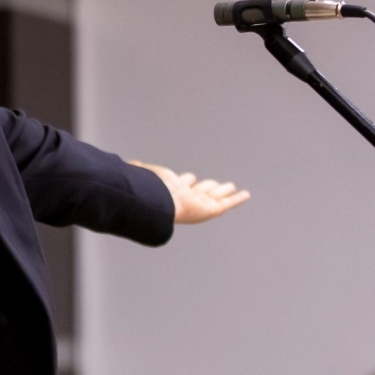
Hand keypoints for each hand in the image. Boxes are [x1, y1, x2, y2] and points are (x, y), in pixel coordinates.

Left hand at [128, 160, 249, 223]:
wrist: (157, 203)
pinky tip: (245, 195)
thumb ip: (137, 170)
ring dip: (223, 191)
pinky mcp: (210, 210)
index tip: (189, 178)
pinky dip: (236, 199)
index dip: (185, 181)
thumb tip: (129, 164)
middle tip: (216, 184)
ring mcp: (199, 204)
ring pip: (215, 196)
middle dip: (206, 187)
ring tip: (231, 187)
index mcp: (171, 191)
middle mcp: (186, 198)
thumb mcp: (143, 175)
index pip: (181, 184)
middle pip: (199, 191)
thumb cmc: (148, 191)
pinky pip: (226, 204)